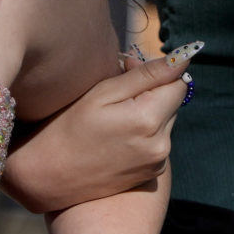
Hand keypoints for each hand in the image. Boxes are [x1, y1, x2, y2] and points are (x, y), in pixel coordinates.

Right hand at [0, 43, 196, 212]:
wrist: (48, 177)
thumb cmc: (67, 127)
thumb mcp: (103, 93)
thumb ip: (146, 75)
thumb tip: (184, 56)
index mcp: (149, 119)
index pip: (179, 82)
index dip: (157, 73)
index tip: (129, 74)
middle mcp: (161, 144)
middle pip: (173, 102)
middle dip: (153, 93)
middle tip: (115, 96)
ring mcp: (157, 162)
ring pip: (166, 121)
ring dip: (149, 113)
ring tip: (113, 120)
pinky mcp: (152, 174)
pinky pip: (158, 142)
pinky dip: (144, 134)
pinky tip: (116, 138)